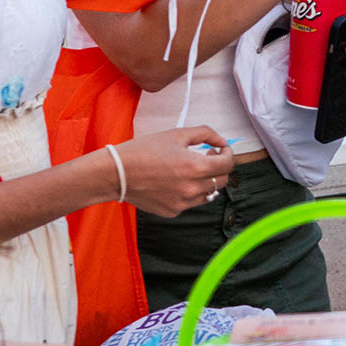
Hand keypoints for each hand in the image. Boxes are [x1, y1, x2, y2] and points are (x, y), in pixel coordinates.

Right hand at [111, 127, 234, 217]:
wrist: (117, 173)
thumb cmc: (143, 151)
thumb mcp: (176, 134)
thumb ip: (205, 134)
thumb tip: (221, 141)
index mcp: (195, 167)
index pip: (227, 165)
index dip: (228, 154)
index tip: (221, 150)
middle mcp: (192, 188)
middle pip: (221, 181)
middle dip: (218, 167)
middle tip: (207, 156)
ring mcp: (183, 203)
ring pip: (208, 194)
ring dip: (206, 181)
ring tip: (191, 169)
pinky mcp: (172, 211)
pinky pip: (190, 202)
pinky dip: (190, 192)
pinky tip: (176, 181)